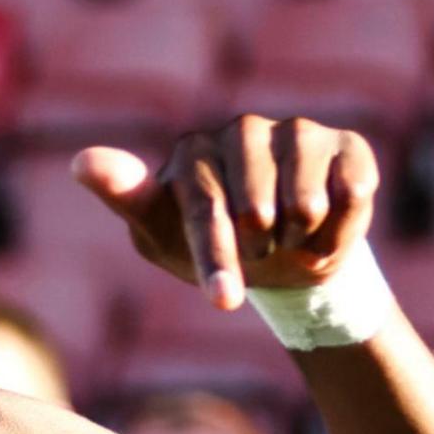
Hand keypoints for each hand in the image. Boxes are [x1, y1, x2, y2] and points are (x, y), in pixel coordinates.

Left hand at [74, 115, 380, 310]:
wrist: (284, 254)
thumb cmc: (210, 244)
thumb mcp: (162, 234)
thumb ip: (126, 198)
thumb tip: (80, 161)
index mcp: (193, 152)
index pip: (202, 209)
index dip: (216, 259)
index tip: (224, 302)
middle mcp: (244, 131)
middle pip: (256, 212)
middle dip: (258, 255)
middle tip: (256, 255)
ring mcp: (298, 132)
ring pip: (306, 206)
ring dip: (299, 245)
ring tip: (287, 242)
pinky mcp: (347, 144)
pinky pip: (352, 195)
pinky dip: (339, 233)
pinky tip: (324, 231)